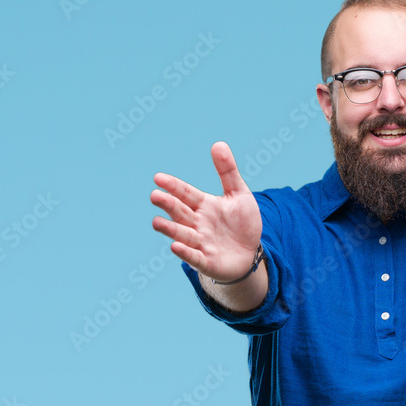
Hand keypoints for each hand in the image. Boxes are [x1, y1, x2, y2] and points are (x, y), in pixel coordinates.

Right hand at [150, 141, 261, 281]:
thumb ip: (227, 171)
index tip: (158, 178)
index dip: (173, 186)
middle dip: (168, 205)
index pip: (185, 193)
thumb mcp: (239, 194)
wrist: (250, 253)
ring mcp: (200, 243)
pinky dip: (185, 252)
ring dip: (170, 229)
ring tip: (156, 223)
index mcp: (203, 205)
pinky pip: (194, 256)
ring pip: (182, 234)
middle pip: (180, 212)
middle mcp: (197, 223)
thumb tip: (218, 144)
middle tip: (155, 196)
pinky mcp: (207, 261)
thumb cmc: (241, 223)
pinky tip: (175, 247)